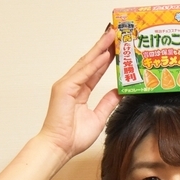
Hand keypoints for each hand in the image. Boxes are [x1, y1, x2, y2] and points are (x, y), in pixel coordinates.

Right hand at [36, 28, 120, 159]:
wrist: (60, 148)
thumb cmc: (73, 137)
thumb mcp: (99, 117)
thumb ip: (108, 103)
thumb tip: (120, 92)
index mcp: (79, 91)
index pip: (96, 70)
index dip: (106, 58)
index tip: (118, 47)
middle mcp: (72, 84)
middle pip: (91, 62)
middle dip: (104, 46)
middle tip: (116, 32)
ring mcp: (67, 85)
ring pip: (86, 63)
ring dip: (100, 48)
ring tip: (112, 35)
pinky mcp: (64, 89)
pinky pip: (83, 74)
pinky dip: (94, 64)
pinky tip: (105, 55)